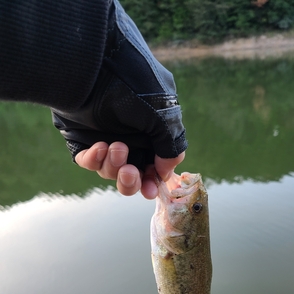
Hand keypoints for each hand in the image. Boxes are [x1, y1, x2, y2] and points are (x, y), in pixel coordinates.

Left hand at [52, 1, 186, 170]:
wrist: (95, 66)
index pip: (154, 167)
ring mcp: (106, 139)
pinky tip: (99, 146)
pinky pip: (88, 161)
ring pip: (110, 171)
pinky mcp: (82, 139)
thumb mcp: (165, 115)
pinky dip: (94, 160)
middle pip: (132, 176)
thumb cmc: (135, 87)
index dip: (153, 181)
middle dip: (132, 181)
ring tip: (116, 147)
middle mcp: (130, 138)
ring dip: (114, 165)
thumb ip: (172, 147)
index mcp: (152, 133)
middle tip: (130, 173)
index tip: (151, 188)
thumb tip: (166, 171)